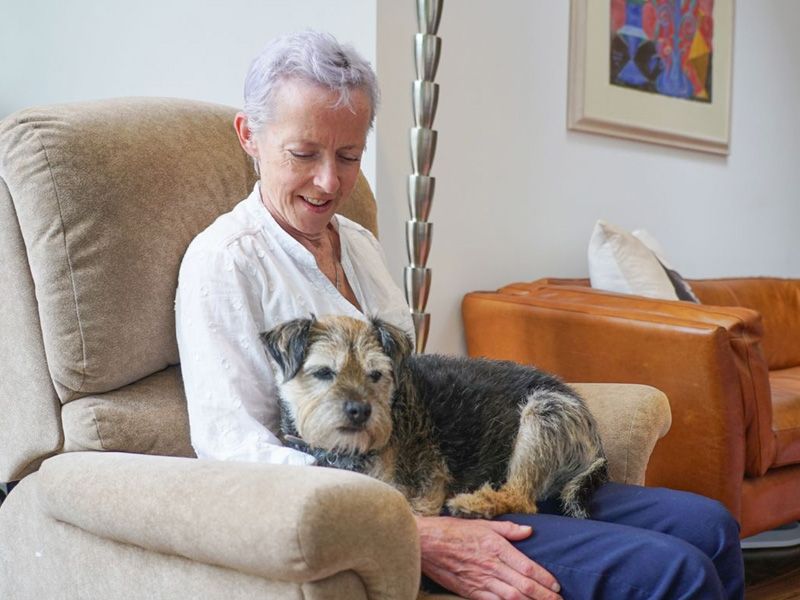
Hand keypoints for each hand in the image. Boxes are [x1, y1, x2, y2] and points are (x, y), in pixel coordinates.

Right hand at [416, 515, 560, 599]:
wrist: (425, 544)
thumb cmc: (452, 531)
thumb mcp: (482, 524)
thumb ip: (508, 529)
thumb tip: (528, 531)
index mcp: (496, 547)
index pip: (527, 567)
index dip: (544, 578)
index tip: (557, 585)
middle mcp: (491, 566)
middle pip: (524, 586)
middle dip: (544, 596)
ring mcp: (481, 582)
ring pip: (512, 598)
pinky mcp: (471, 592)